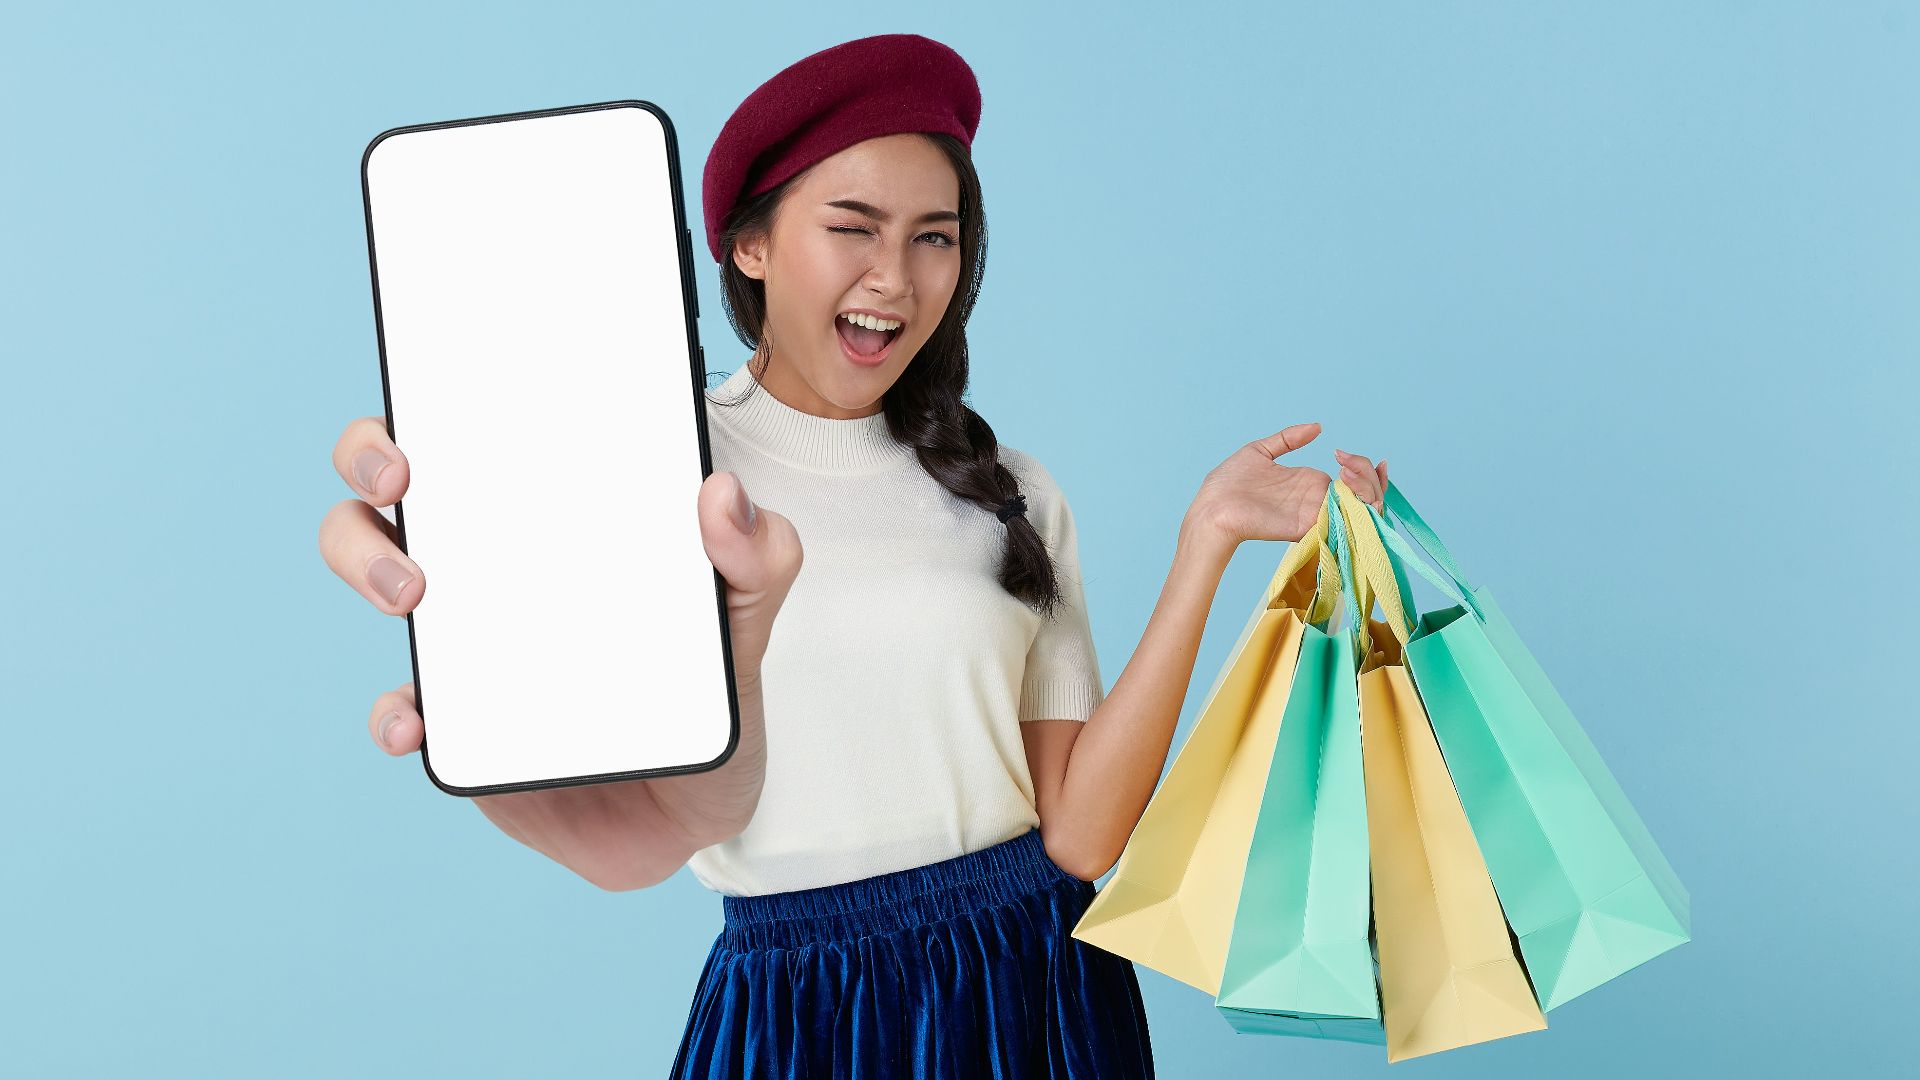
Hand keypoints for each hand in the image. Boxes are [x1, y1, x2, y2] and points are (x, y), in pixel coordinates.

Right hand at [317, 416, 801, 889]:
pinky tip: (415, 722)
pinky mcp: (456, 722)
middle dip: (370, 458)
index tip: (441, 390)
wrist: (693, 814)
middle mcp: (496, 565)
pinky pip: (397, 705)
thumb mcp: (748, 621)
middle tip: (403, 482)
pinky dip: (392, 711)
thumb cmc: (708, 699)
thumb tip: (722, 492)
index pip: (486, 433)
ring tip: (413, 595)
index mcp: (560, 520)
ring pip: (374, 568)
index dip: (443, 397)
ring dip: (366, 561)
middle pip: (394, 483)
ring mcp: (466, 640)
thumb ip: (758, 558)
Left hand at [1188, 423, 1387, 546]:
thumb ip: (1289, 438)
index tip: (1347, 455)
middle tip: (1351, 464)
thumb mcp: (1260, 451)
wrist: (1210, 507)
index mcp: (1310, 482)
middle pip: (1363, 494)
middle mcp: (1317, 499)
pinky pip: (1339, 522)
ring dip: (1369, 491)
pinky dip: (1353, 509)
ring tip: (1352, 473)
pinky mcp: (1306, 527)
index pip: (1351, 478)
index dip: (1364, 468)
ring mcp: (1314, 514)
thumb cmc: (1228, 483)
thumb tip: (1317, 427)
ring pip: (1360, 510)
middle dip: (1371, 478)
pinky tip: (1348, 488)